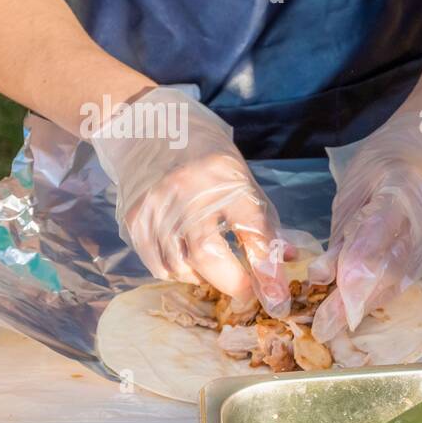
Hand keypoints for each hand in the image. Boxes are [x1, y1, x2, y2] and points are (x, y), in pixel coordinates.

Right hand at [90, 87, 291, 315]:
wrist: (149, 127)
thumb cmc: (205, 156)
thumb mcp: (242, 179)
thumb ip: (262, 221)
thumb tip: (287, 262)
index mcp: (222, 176)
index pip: (252, 230)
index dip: (267, 268)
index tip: (276, 295)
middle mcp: (185, 191)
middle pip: (209, 255)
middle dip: (233, 283)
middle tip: (247, 292)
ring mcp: (155, 206)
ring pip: (181, 267)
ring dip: (205, 279)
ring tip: (219, 272)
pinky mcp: (134, 219)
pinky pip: (158, 264)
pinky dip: (180, 273)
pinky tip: (192, 263)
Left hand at [310, 110, 421, 340]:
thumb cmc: (384, 164)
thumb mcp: (355, 189)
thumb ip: (343, 233)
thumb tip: (321, 277)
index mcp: (402, 191)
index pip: (376, 235)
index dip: (354, 267)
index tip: (329, 292)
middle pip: (389, 268)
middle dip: (354, 300)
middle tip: (324, 326)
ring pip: (397, 281)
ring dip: (365, 306)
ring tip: (333, 326)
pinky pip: (403, 282)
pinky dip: (378, 298)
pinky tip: (356, 312)